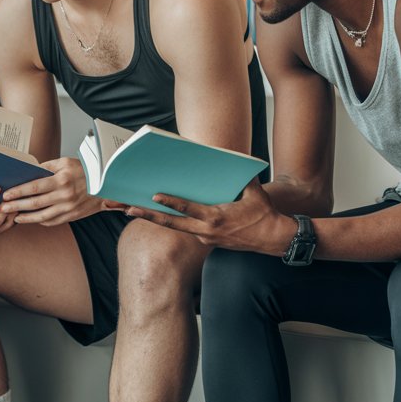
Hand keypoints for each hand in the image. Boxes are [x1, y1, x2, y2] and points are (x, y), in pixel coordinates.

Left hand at [0, 157, 114, 226]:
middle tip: (3, 208)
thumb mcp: (65, 162)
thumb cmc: (85, 170)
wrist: (107, 184)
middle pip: (35, 203)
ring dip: (26, 218)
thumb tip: (29, 171)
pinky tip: (31, 219)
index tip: (6, 194)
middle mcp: (64, 196)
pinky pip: (52, 221)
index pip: (34, 187)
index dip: (18, 192)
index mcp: (61, 180)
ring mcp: (69, 208)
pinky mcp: (72, 216)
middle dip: (16, 206)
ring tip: (14, 217)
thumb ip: (46, 167)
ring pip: (42, 216)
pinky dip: (40, 221)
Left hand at [123, 179, 293, 254]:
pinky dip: (174, 222)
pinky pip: (188, 230)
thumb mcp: (253, 192)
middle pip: (170, 224)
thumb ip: (241, 176)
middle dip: (148, 216)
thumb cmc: (264, 214)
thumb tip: (235, 158)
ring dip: (155, 219)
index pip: (187, 209)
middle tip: (127, 209)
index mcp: (215, 218)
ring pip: (175, 228)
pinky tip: (161, 213)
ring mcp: (205, 239)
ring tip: (133, 210)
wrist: (273, 240)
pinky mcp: (207, 242)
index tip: (153, 195)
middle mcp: (205, 231)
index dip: (170, 203)